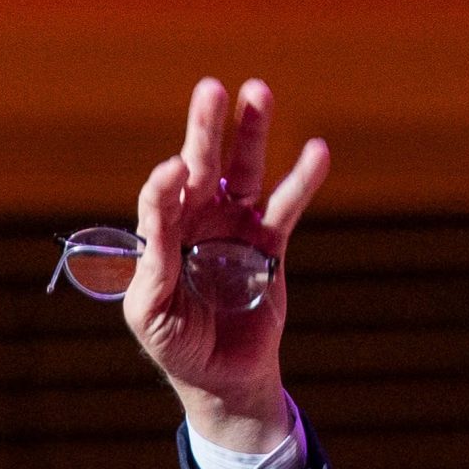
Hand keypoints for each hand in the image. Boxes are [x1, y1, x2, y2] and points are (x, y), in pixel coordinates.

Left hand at [123, 78, 329, 452]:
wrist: (222, 379)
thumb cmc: (176, 344)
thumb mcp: (151, 308)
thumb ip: (156, 255)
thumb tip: (165, 194)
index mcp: (161, 235)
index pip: (161, 196)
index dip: (166, 182)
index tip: (175, 171)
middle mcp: (197, 221)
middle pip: (201, 165)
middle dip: (206, 128)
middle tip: (212, 89)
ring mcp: (235, 228)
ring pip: (244, 172)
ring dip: (251, 134)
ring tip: (258, 91)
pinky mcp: (270, 244)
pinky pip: (286, 206)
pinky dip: (301, 179)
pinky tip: (317, 151)